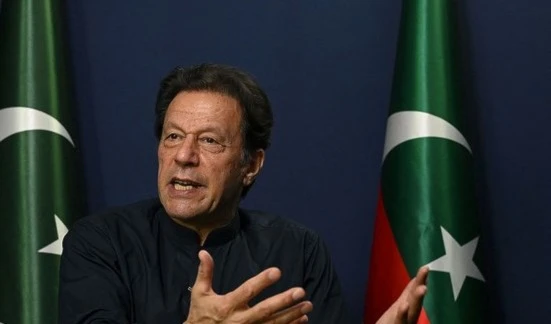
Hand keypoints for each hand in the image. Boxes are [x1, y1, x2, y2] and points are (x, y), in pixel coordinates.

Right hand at [184, 250, 312, 323]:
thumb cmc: (201, 314)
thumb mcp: (200, 293)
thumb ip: (205, 273)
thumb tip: (203, 252)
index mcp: (227, 306)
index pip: (247, 291)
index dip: (262, 282)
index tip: (277, 271)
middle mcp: (240, 320)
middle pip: (265, 310)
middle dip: (284, 301)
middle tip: (300, 291)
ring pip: (274, 323)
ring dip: (292, 314)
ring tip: (308, 305)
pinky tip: (303, 319)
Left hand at [376, 266, 428, 323]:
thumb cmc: (392, 322)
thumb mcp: (398, 308)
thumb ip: (407, 296)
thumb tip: (414, 281)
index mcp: (406, 306)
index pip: (413, 291)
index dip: (419, 280)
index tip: (425, 267)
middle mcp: (409, 313)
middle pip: (415, 298)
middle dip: (420, 285)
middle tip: (426, 269)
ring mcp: (405, 321)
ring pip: (413, 310)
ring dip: (417, 298)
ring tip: (422, 287)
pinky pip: (400, 322)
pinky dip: (402, 314)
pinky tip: (404, 305)